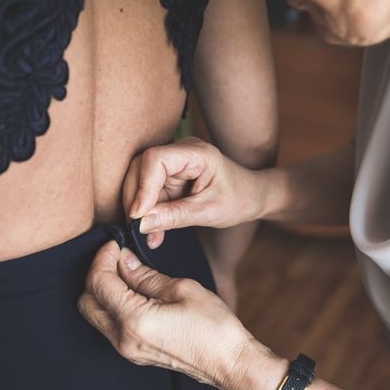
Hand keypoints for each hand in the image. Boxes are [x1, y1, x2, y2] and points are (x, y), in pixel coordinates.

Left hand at [77, 241, 255, 389]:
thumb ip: (146, 275)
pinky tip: (134, 292)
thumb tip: (124, 260)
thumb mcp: (182, 289)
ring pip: (96, 315)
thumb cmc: (213, 326)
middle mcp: (123, 339)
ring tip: (127, 272)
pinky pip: (110, 326)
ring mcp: (127, 351)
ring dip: (104, 290)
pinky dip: (113, 305)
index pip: (99, 283)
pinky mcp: (135, 354)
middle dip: (97, 274)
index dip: (103, 258)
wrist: (229, 362)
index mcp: (134, 320)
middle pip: (87, 301)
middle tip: (118, 257)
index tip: (116, 244)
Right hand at [123, 137, 266, 248]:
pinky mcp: (170, 177)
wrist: (252, 197)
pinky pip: (150, 193)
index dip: (142, 187)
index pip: (156, 160)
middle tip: (139, 228)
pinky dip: (149, 213)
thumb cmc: (239, 199)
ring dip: (141, 210)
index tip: (138, 215)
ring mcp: (174, 164)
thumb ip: (175, 216)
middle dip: (136, 199)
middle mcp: (181, 153)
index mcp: (197, 153)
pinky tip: (154, 234)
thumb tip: (141, 224)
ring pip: (141, 182)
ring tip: (149, 236)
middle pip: (142, 168)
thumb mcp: (209, 212)